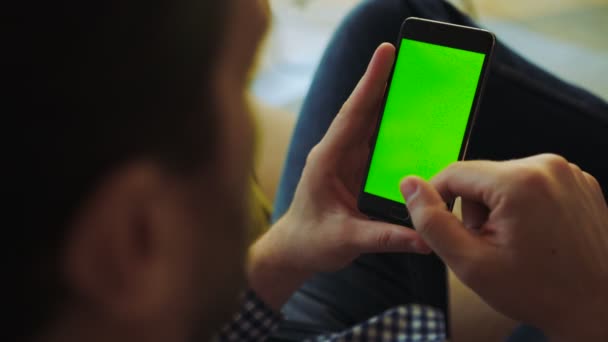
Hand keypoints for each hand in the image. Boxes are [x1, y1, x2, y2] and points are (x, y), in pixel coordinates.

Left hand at [248, 43, 428, 309]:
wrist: (295, 250)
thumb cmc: (310, 241)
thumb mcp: (346, 239)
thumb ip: (384, 236)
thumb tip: (423, 238)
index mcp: (327, 159)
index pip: (352, 114)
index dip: (370, 83)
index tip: (385, 52)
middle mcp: (337, 152)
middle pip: (364, 110)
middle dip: (385, 81)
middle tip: (411, 56)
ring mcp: (347, 160)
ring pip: (372, 123)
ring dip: (392, 102)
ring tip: (419, 81)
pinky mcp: (356, 170)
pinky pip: (379, 144)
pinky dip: (395, 130)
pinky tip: (416, 122)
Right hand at [401, 154, 607, 340]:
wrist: (596, 307)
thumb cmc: (539, 290)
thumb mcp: (469, 262)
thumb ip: (431, 221)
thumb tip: (410, 186)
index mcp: (519, 181)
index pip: (454, 173)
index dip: (437, 199)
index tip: (441, 227)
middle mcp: (547, 166)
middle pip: (480, 177)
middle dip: (473, 209)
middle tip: (489, 245)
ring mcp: (567, 172)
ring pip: (504, 180)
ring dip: (497, 208)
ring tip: (514, 242)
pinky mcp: (578, 181)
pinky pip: (530, 183)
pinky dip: (522, 206)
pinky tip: (534, 235)